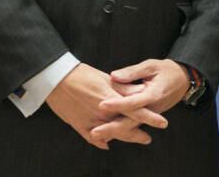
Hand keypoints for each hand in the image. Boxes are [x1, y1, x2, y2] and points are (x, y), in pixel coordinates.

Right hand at [46, 62, 166, 149]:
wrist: (56, 79)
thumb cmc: (82, 75)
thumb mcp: (108, 79)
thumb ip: (125, 88)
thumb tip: (142, 92)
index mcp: (112, 100)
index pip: (137, 111)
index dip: (151, 118)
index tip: (163, 123)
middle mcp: (103, 114)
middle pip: (125, 127)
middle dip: (138, 135)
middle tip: (147, 139)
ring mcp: (90, 122)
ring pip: (111, 135)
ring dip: (123, 137)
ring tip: (133, 139)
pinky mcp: (78, 126)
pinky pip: (92, 138)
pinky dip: (100, 141)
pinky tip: (106, 144)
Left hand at [93, 59, 189, 143]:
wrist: (182, 80)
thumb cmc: (166, 71)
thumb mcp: (151, 66)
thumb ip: (132, 72)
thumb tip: (113, 76)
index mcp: (153, 95)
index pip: (133, 102)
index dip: (117, 104)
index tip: (102, 104)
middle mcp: (151, 109)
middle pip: (130, 122)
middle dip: (111, 128)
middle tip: (94, 132)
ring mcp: (148, 115)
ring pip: (129, 126)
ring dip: (112, 132)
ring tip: (94, 137)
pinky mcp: (146, 116)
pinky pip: (131, 125)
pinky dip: (118, 130)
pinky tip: (104, 135)